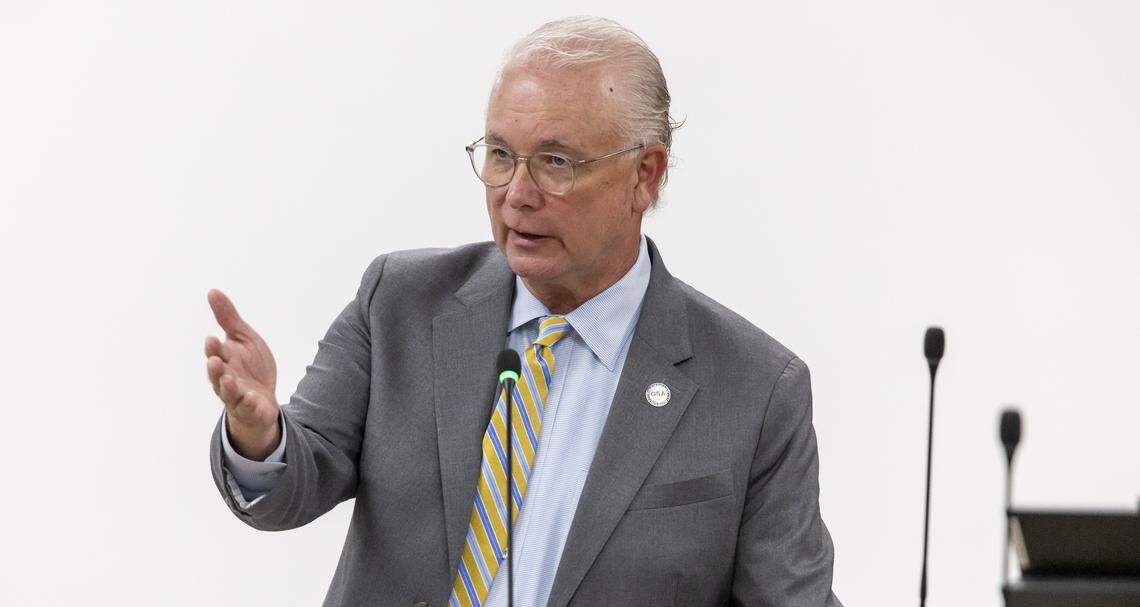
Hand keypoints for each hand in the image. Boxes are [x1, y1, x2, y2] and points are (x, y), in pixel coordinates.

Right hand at [205, 288, 280, 459]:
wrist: (262, 399)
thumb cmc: (249, 366)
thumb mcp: (243, 338)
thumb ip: (228, 319)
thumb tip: (212, 292)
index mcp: (224, 359)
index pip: (216, 352)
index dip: (214, 347)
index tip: (212, 339)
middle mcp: (226, 378)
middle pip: (217, 374)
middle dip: (215, 368)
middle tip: (215, 360)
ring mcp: (236, 396)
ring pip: (228, 393)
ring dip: (227, 387)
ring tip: (229, 380)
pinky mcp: (250, 408)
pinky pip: (248, 407)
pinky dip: (248, 403)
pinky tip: (252, 397)